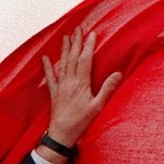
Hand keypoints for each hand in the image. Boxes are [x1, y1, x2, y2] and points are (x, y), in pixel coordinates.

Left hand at [41, 28, 121, 152]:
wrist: (62, 135)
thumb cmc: (81, 122)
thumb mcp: (98, 107)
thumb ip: (107, 89)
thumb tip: (118, 74)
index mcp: (81, 84)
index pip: (85, 60)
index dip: (89, 46)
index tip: (92, 34)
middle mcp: (69, 82)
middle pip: (73, 58)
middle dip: (76, 42)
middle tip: (78, 28)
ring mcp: (61, 87)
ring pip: (62, 63)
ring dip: (64, 49)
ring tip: (66, 37)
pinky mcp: (54, 93)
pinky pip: (50, 77)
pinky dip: (47, 67)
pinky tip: (45, 58)